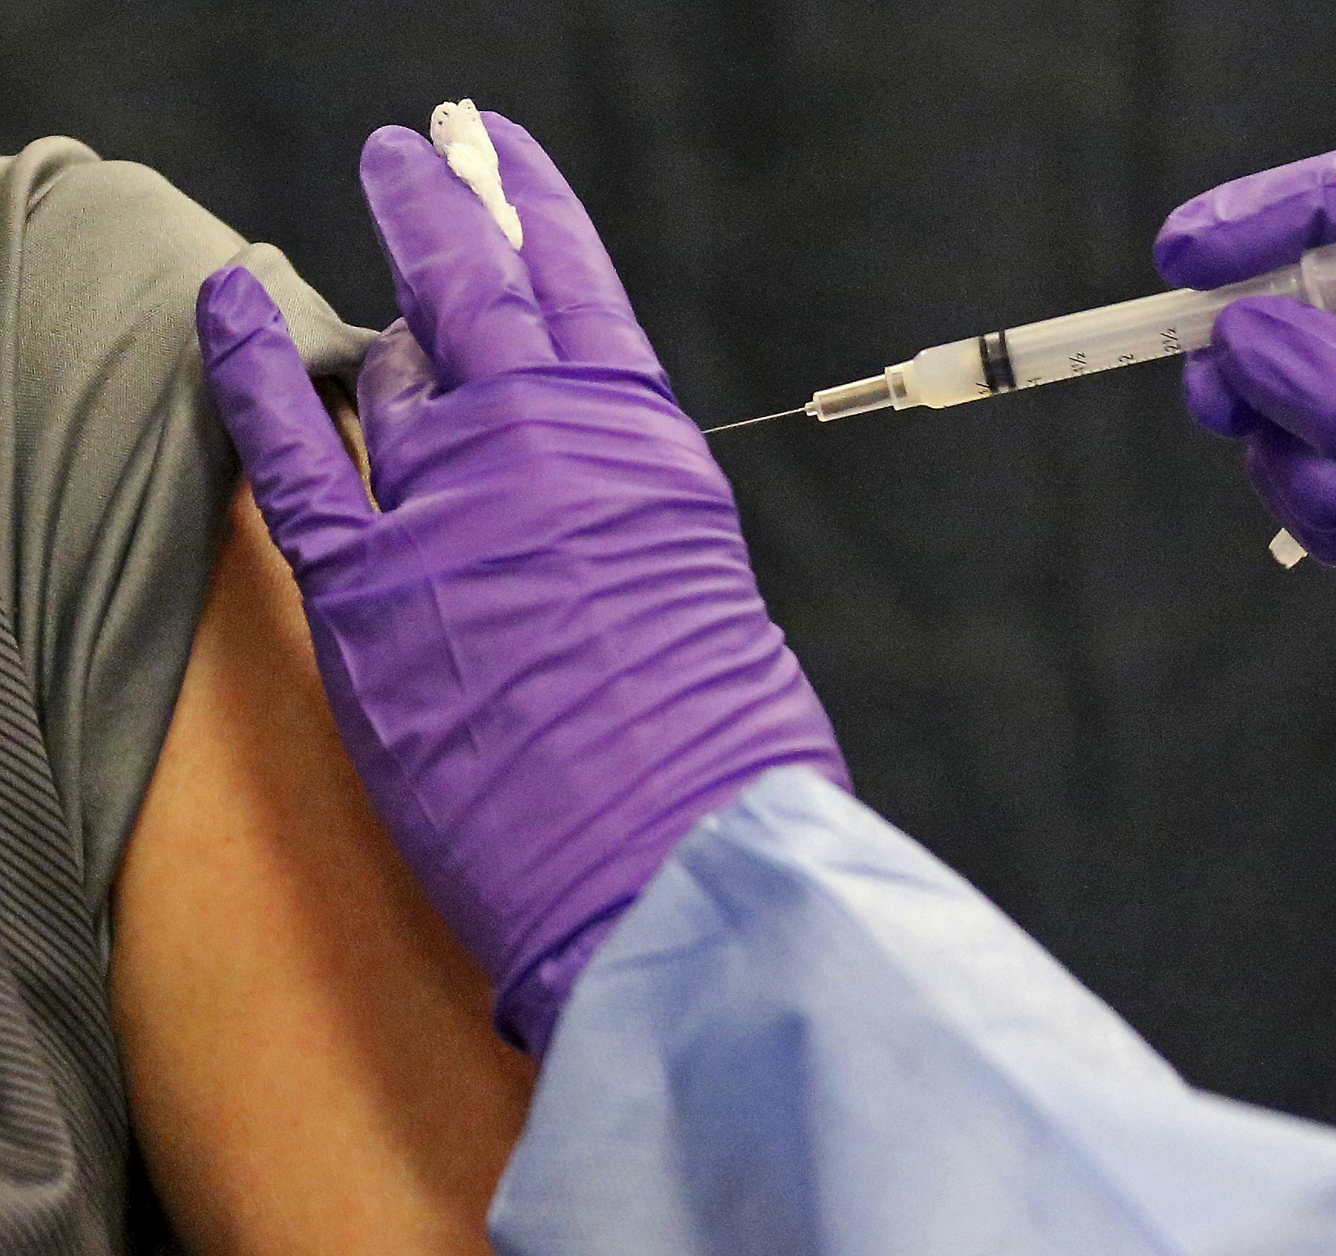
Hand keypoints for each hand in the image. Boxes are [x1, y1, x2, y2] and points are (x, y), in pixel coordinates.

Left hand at [197, 114, 846, 1055]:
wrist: (671, 866)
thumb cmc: (724, 761)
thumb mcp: (716, 604)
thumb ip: (641, 535)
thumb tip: (585, 521)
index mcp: (648, 446)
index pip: (579, 289)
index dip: (532, 207)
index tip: (499, 154)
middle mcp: (546, 444)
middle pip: (477, 289)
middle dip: (442, 206)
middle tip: (416, 154)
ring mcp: (449, 505)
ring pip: (393, 370)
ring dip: (387, 321)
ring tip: (383, 274)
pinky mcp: (366, 591)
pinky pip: (289, 451)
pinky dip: (248, 370)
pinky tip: (224, 307)